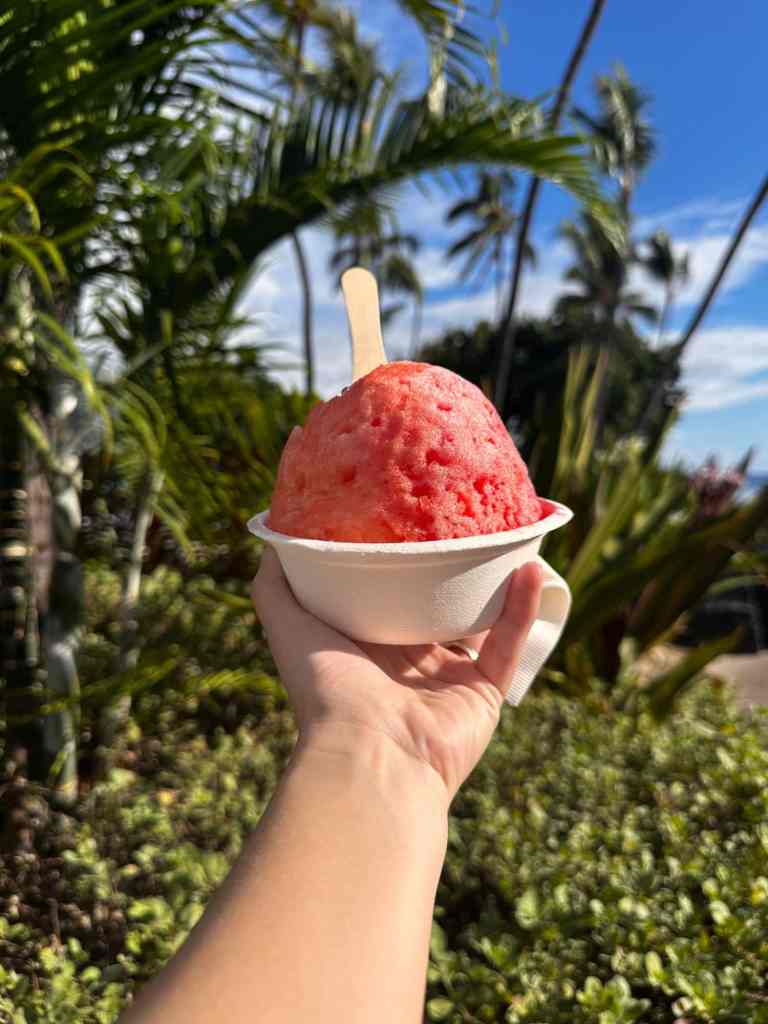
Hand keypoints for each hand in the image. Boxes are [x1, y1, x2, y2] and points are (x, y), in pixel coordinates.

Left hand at [252, 548, 542, 801]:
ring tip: (508, 538)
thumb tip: (272, 532)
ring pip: (482, 621)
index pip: (389, 595)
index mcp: (368, 646)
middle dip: (453, 571)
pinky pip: (509, 643)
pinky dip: (523, 607)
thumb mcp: (288, 624)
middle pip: (439, 607)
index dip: (401, 561)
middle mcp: (409, 663)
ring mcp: (449, 680)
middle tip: (467, 523)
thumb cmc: (325, 689)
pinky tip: (531, 567)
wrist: (368, 755)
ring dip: (498, 583)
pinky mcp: (483, 693)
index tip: (412, 519)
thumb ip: (275, 583)